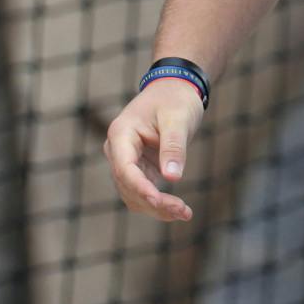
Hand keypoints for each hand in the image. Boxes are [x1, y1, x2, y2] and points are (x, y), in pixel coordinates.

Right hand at [103, 79, 204, 221]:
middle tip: (183, 211)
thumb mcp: (178, 119)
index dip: (140, 187)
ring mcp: (126, 162)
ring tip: (185, 213)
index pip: (125, 168)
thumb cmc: (175, 99)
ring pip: (134, 195)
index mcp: (121, 134)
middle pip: (128, 186)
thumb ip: (173, 147)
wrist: (175, 90)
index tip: (158, 200)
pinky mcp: (139, 169)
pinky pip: (143, 193)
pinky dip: (159, 203)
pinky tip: (179, 211)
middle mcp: (118, 150)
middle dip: (154, 202)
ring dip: (156, 208)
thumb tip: (172, 179)